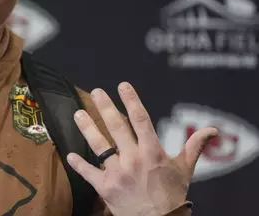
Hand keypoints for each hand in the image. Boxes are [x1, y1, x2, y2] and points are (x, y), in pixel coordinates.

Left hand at [67, 82, 217, 215]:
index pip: (141, 120)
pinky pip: (89, 173)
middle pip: (116, 127)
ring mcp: (118, 173)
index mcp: (152, 152)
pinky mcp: (106, 187)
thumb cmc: (173, 195)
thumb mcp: (185, 170)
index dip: (131, 101)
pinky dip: (79, 164)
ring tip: (77, 114)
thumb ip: (194, 146)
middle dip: (104, 108)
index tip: (122, 86)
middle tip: (95, 93)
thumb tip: (212, 130)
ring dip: (87, 128)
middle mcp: (134, 159)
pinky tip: (69, 154)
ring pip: (99, 146)